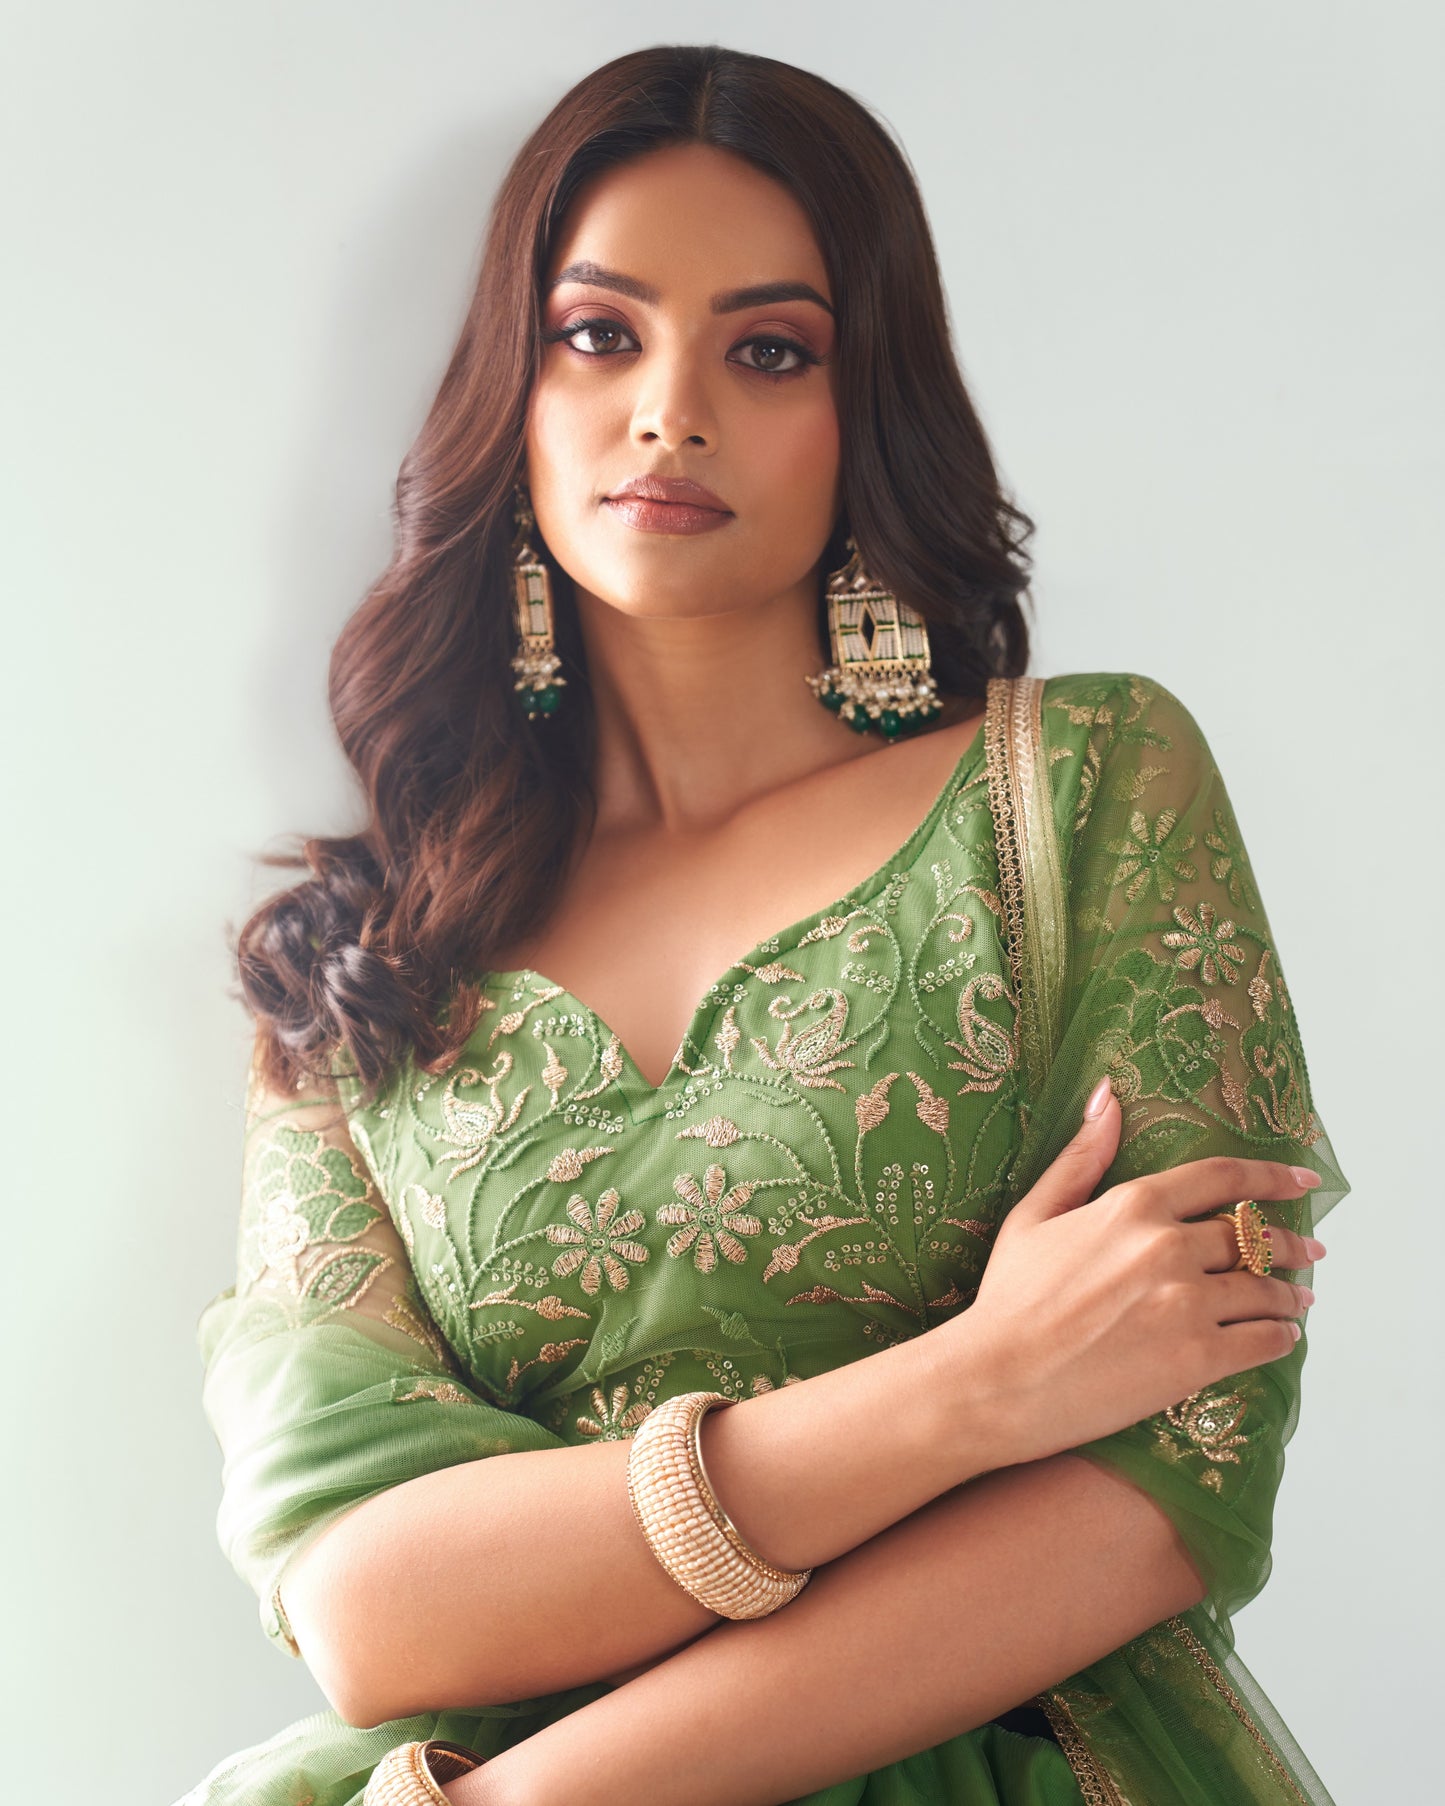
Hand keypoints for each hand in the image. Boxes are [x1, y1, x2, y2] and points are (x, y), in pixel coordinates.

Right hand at [940, 1077, 1323, 1471]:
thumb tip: (1108, 1096)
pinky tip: (1282, 1336)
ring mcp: (1187, 1304)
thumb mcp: (1036, 1214)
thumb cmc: (1009, 1299)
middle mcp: (1168, 1247)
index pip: (1222, 1178)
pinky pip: (1263, 1341)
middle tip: (1308, 1250)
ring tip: (1297, 1300)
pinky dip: (1281, 1337)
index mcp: (1133, 1206)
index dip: (1272, 1177)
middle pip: (1252, 1237)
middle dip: (1289, 1244)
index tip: (1304, 1181)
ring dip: (1289, 1295)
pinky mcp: (1197, 1359)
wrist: (998, 1379)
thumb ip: (1081, 1156)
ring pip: (1264, 1290)